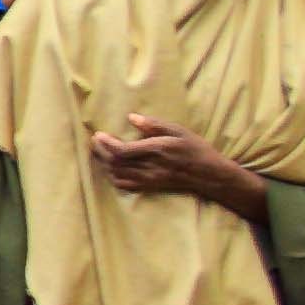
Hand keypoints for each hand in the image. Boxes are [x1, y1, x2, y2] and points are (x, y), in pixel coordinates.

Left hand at [86, 111, 268, 212]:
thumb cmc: (195, 148)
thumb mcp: (179, 130)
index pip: (123, 150)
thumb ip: (154, 124)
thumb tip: (131, 117)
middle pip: (116, 163)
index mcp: (157, 150)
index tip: (98, 135)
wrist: (208, 175)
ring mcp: (149, 180)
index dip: (107, 144)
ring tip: (99, 152)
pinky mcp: (150, 187)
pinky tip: (111, 168)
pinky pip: (125, 186)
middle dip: (100, 152)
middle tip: (95, 141)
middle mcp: (150, 167)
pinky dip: (113, 177)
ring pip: (117, 175)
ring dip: (104, 164)